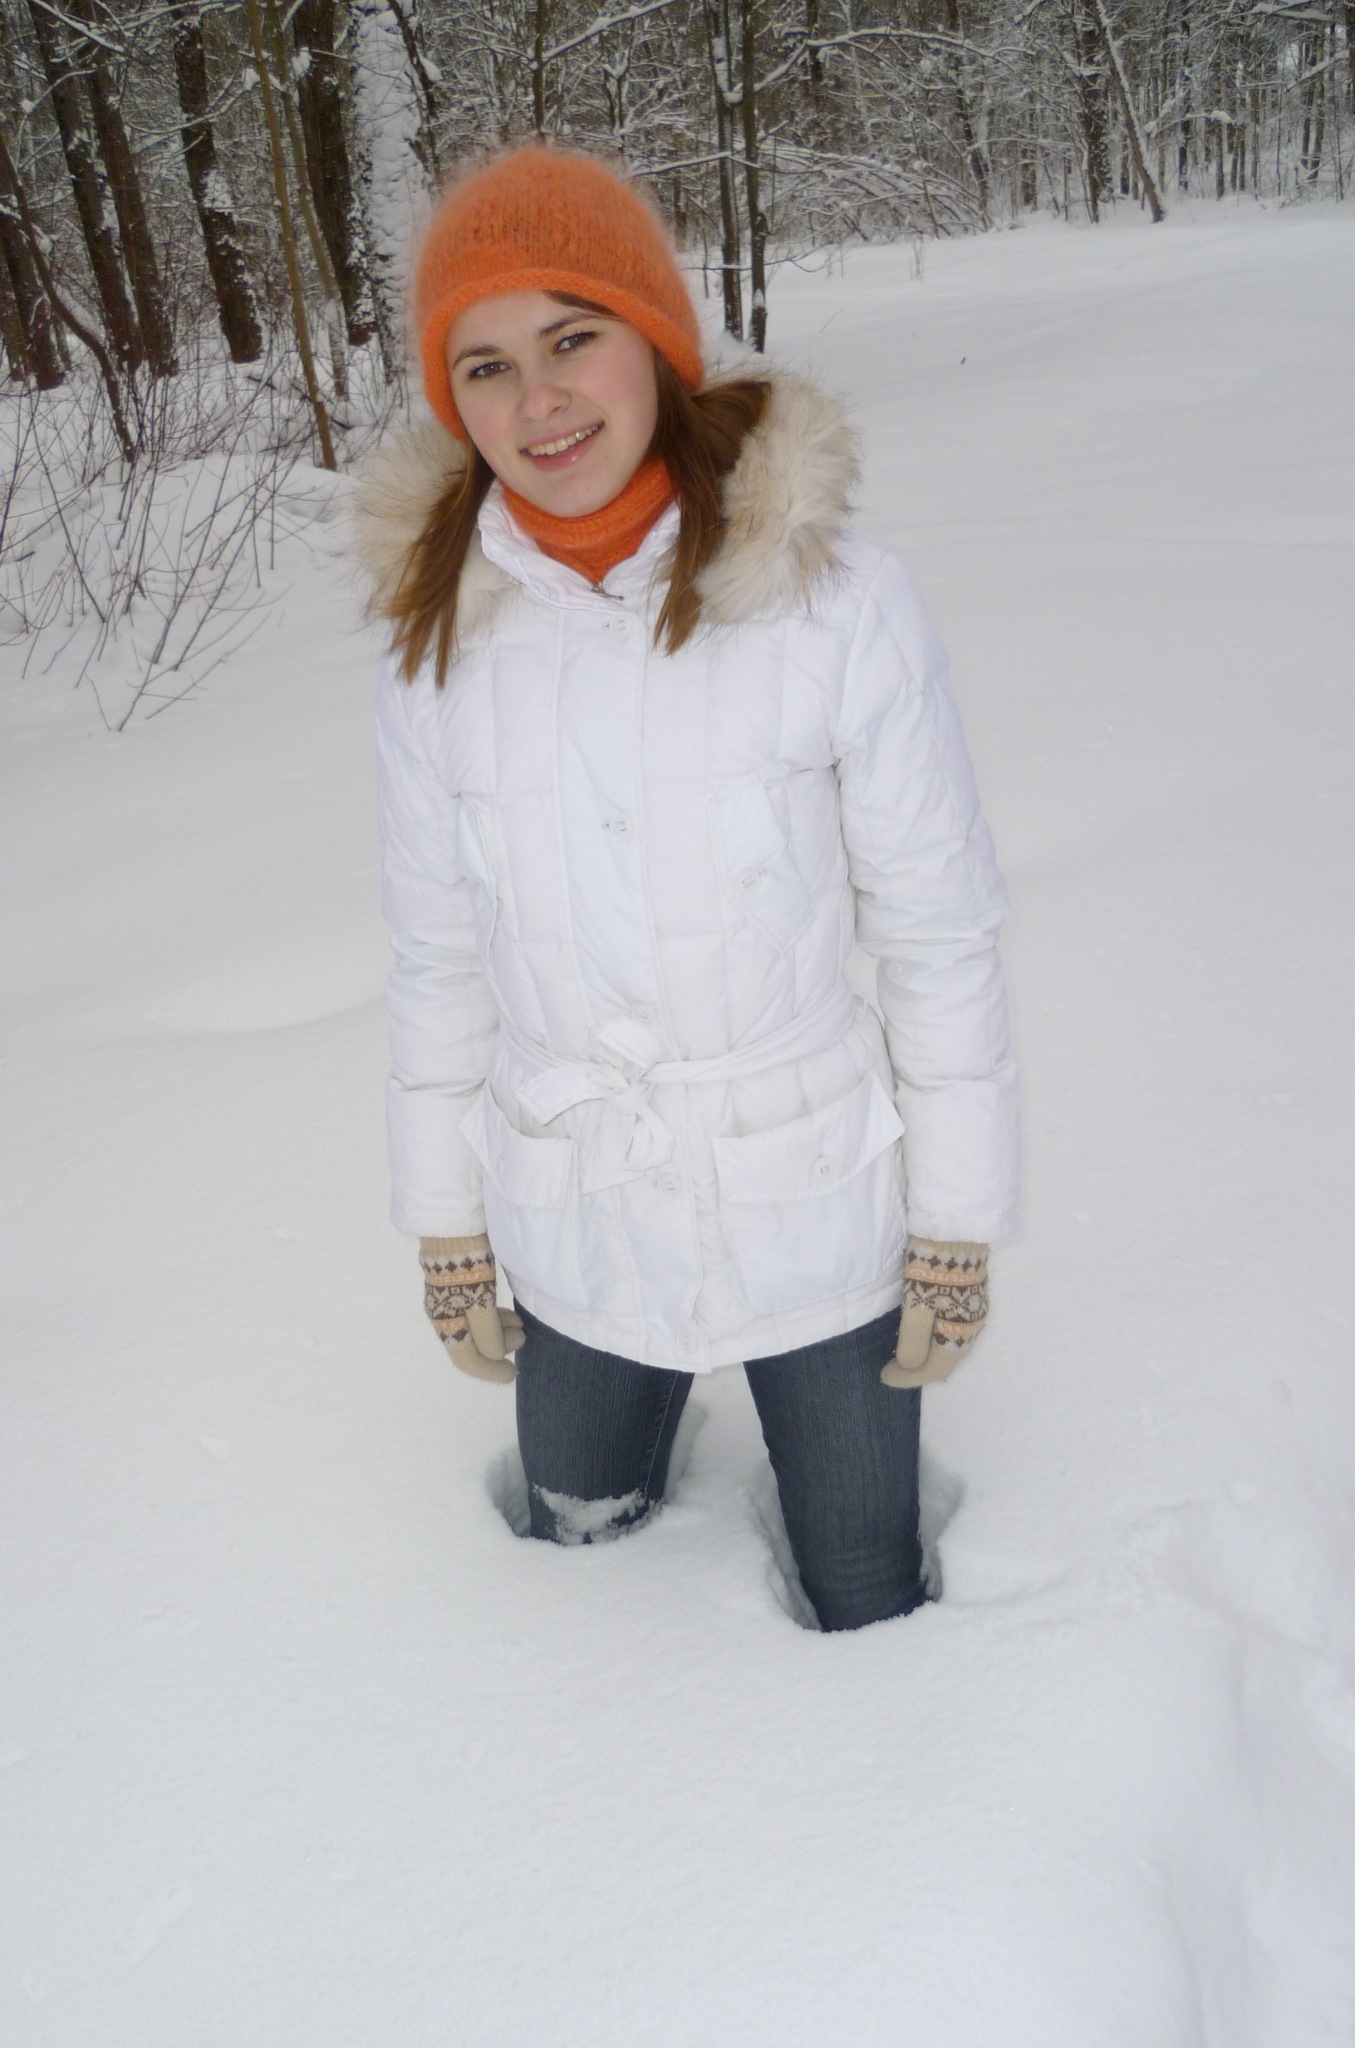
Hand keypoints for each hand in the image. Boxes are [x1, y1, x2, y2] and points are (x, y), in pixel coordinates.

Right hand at [419, 1235, 524, 1383]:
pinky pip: (474, 1311)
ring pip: (474, 1327)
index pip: (466, 1358)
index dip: (489, 1371)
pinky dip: (491, 1318)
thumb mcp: (480, 1294)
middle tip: (523, 1339)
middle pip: (470, 1345)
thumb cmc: (466, 1255)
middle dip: (498, 1349)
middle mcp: (442, 1312)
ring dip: (497, 1332)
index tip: (512, 1373)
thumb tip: (495, 1355)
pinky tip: (507, 1312)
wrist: (452, 1215)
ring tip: (520, 1325)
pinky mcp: (455, 1281)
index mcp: (445, 1318)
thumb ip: (487, 1328)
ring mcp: (447, 1296)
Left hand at [880, 1239, 988, 1387]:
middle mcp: (973, 1327)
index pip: (933, 1369)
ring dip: (930, 1357)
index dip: (907, 1378)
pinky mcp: (973, 1295)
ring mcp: (975, 1311)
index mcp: (959, 1331)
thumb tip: (908, 1367)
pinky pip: (956, 1331)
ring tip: (907, 1357)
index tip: (883, 1376)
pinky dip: (938, 1341)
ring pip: (952, 1347)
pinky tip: (927, 1334)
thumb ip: (913, 1339)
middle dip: (919, 1372)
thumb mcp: (918, 1302)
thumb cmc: (933, 1264)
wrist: (957, 1223)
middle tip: (894, 1370)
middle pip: (946, 1361)